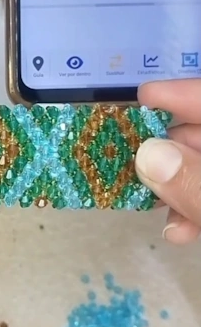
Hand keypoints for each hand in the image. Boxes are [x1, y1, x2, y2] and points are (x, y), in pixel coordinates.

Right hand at [136, 78, 200, 243]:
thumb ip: (198, 186)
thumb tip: (147, 154)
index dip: (182, 95)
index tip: (142, 96)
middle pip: (200, 136)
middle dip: (168, 152)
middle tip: (131, 165)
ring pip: (200, 166)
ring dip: (174, 186)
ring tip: (151, 207)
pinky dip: (191, 206)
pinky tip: (180, 230)